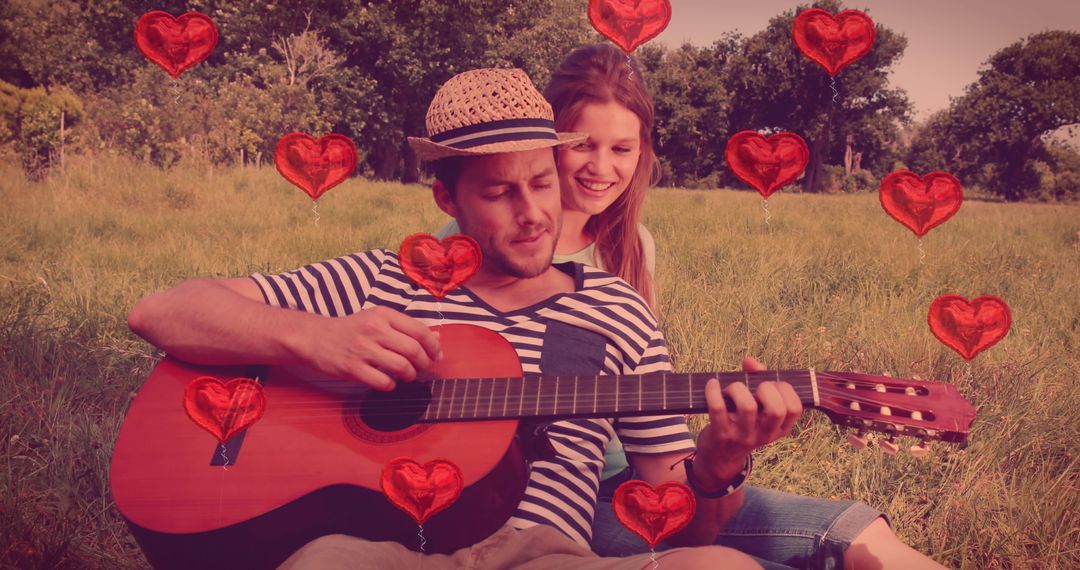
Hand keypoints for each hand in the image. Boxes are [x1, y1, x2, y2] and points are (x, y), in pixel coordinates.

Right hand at [299, 306, 440, 390]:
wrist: (316, 338)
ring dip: (410, 376)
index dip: (433, 346)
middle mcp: (374, 329)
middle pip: (414, 350)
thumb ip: (407, 328)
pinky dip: (391, 386)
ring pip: (401, 367)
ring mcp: (363, 349)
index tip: (436, 355)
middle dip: (424, 363)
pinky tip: (388, 381)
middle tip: (422, 368)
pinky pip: (383, 382)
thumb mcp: (379, 320)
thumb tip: (436, 338)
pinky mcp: (353, 368)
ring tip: (407, 375)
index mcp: (384, 314)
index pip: (420, 331)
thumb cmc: (352, 330)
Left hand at [691, 356, 801, 486]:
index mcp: (780, 428)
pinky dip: (713, 392)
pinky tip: (712, 384)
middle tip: (755, 388)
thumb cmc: (742, 422)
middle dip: (767, 389)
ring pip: (747, 407)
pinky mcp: (722, 435)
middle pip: (776, 409)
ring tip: (731, 388)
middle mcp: (765, 434)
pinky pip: (718, 408)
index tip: (772, 384)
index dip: (785, 389)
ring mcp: (743, 436)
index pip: (795, 408)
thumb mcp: (758, 408)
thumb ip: (758, 380)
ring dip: (738, 388)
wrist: (720, 457)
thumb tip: (749, 361)